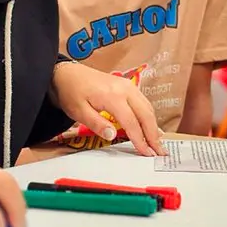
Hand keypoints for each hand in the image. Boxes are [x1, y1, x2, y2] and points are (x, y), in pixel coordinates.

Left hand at [52, 63, 166, 156]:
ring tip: (158, 142)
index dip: (140, 139)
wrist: (67, 74)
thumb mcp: (78, 111)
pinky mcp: (127, 86)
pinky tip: (151, 126)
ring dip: (154, 125)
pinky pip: (143, 102)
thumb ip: (97, 124)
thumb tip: (113, 136)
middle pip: (146, 114)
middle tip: (159, 151)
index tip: (146, 153)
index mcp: (113, 96)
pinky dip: (149, 116)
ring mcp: (128, 86)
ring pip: (148, 107)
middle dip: (153, 134)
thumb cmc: (71, 92)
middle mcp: (125, 89)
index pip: (132, 122)